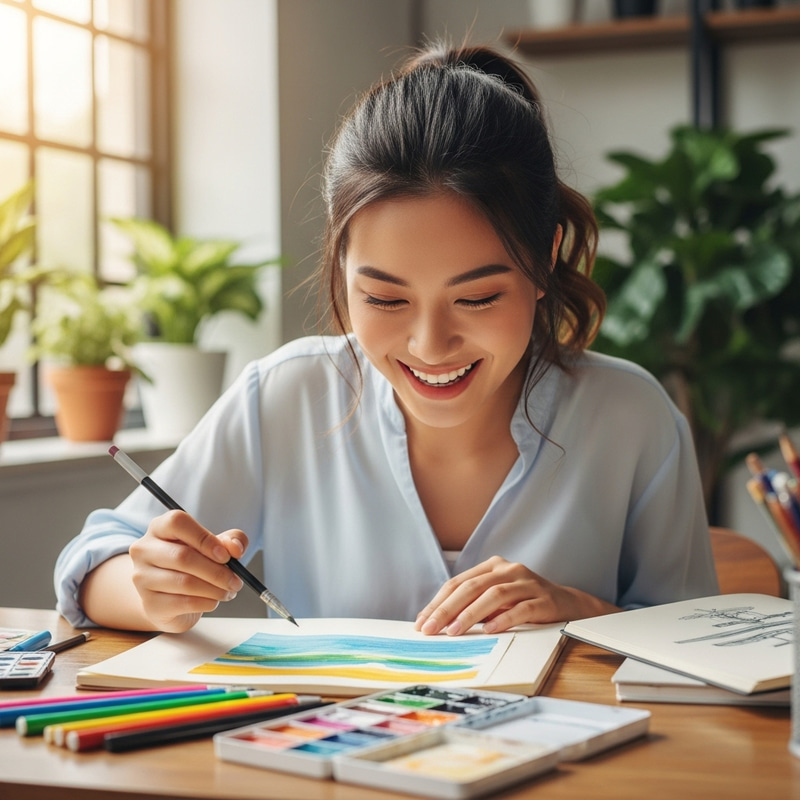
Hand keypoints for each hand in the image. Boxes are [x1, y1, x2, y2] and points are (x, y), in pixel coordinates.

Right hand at [128, 510, 247, 632]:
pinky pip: (183, 603)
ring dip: (215, 589)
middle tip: (236, 581)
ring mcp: (142, 578)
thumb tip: (235, 548)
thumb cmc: (194, 565)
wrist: (171, 598)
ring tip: (228, 591)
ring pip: (184, 582)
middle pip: (183, 556)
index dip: (204, 538)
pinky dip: (206, 602)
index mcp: (159, 528)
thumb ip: (230, 541)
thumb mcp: (214, 546)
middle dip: (217, 571)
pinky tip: (213, 601)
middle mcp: (144, 550)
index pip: (177, 522)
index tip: (226, 555)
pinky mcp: (150, 604)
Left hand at [414, 556, 618, 635]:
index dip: (438, 602)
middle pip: (472, 586)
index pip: (459, 582)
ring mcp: (527, 582)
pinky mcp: (544, 599)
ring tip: (455, 631)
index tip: (422, 622)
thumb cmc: (524, 601)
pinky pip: (522, 608)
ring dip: (471, 613)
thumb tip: (437, 623)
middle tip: (432, 628)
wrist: (568, 604)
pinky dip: (504, 619)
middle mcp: (509, 569)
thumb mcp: (496, 599)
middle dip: (448, 608)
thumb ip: (472, 604)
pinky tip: (490, 630)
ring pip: (494, 595)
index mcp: (493, 566)